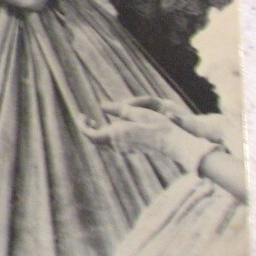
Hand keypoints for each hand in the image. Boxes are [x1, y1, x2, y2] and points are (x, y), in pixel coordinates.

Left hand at [81, 102, 213, 169]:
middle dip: (87, 128)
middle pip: (94, 140)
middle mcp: (118, 145)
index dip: (82, 125)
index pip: (90, 135)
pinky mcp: (130, 150)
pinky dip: (105, 136)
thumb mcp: (138, 113)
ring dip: (96, 132)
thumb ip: (119, 110)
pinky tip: (111, 127)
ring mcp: (124, 150)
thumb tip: (101, 105)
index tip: (82, 115)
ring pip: (102, 143)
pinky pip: (111, 144)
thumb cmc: (158, 125)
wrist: (173, 142)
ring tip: (94, 121)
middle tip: (86, 117)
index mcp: (117, 135)